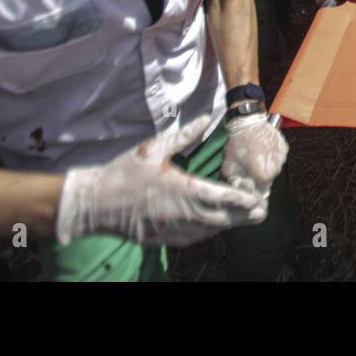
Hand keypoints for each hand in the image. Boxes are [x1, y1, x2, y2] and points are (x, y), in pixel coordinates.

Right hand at [55, 115, 264, 246]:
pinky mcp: (163, 239)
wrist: (94, 203)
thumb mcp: (155, 148)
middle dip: (243, 216)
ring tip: (244, 218)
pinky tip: (214, 225)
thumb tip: (206, 117)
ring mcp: (172, 230)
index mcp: (182, 189)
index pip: (221, 197)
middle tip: (261, 212)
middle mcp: (181, 213)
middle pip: (221, 219)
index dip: (242, 200)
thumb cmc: (124, 172)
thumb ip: (184, 134)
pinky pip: (193, 238)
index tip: (258, 200)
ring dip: (227, 225)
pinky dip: (208, 232)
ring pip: (209, 231)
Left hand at [221, 112, 288, 194]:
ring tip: (256, 156)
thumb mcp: (229, 166)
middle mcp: (277, 169)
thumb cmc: (238, 144)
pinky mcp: (284, 147)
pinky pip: (278, 157)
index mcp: (264, 176)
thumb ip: (235, 182)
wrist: (248, 121)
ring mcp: (282, 157)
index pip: (262, 191)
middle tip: (249, 167)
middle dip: (259, 176)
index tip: (248, 181)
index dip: (254, 188)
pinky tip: (263, 149)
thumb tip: (239, 190)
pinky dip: (272, 156)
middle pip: (268, 180)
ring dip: (266, 166)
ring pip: (274, 168)